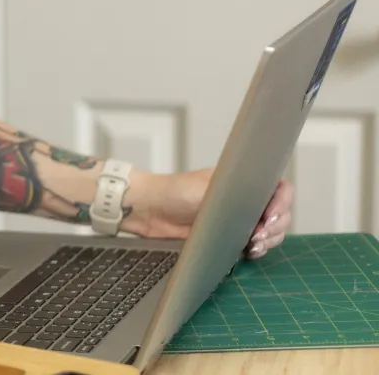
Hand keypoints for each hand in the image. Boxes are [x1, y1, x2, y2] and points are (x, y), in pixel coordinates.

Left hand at [129, 169, 292, 259]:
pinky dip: (259, 250)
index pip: (280, 189)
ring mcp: (242, 220)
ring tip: (253, 245)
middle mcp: (248, 199)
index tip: (269, 215)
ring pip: (272, 232)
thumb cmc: (175, 191)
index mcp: (245, 180)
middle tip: (258, 234)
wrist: (151, 211)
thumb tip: (257, 202)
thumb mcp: (206, 188)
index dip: (282, 202)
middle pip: (281, 213)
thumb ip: (233, 194)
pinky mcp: (233, 238)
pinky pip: (257, 246)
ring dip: (269, 241)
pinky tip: (250, 252)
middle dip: (276, 226)